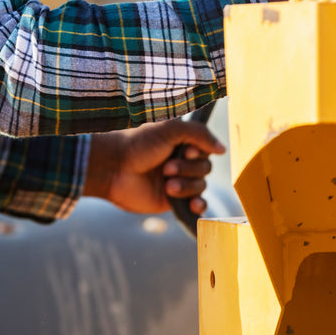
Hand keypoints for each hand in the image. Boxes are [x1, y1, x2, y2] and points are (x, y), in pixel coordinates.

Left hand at [83, 119, 225, 215]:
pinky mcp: (171, 200)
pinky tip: (194, 205)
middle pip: (205, 168)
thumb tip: (223, 148)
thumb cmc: (138, 144)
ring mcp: (177, 181)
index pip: (206, 148)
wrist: (113, 168)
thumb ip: (198, 133)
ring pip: (200, 186)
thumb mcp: (169, 129)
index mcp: (180, 142)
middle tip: (165, 168)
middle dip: (188, 169)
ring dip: (186, 185)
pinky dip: (199, 205)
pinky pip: (195, 204)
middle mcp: (180, 160)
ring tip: (167, 185)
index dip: (199, 151)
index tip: (186, 150)